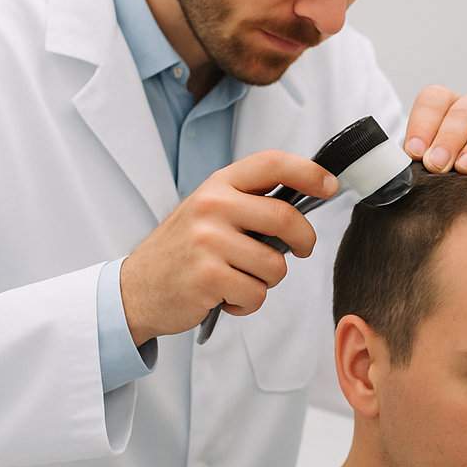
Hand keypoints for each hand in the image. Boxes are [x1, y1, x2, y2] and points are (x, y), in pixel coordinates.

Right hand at [119, 150, 338, 344]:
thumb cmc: (183, 251)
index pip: (272, 164)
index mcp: (218, 185)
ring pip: (275, 266)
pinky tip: (225, 296)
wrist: (135, 287)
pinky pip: (257, 294)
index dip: (309, 172)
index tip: (330, 186)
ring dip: (267, 280)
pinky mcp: (207, 276)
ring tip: (239, 278)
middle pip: (286, 218)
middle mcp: (212, 206)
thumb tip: (303, 206)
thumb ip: (248, 203)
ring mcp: (208, 241)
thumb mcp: (209, 211)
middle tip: (300, 250)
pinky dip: (248, 303)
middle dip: (305, 241)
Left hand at [402, 86, 466, 179]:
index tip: (415, 153)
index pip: (435, 98)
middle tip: (437, 165)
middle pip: (464, 109)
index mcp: (452, 107)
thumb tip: (392, 171)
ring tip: (465, 169)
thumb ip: (415, 163)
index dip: (422, 123)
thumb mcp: (432, 167)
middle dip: (447, 138)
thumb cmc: (456, 179)